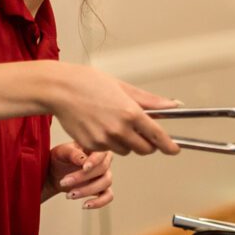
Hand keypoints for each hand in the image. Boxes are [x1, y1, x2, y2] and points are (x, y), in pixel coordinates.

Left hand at [43, 143, 113, 208]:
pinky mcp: (102, 189)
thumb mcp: (61, 152)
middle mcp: (104, 161)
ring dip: (87, 190)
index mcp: (96, 148)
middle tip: (64, 182)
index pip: (102, 153)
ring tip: (69, 195)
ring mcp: (105, 175)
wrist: (55, 173)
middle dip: (82, 177)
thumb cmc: (60, 158)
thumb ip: (72, 153)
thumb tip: (84, 160)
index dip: (95, 160)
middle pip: (103, 169)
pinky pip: (108, 196)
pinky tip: (85, 205)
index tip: (84, 167)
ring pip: (106, 183)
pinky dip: (99, 202)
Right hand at [48, 63, 182, 156]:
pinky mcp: (92, 145)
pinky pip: (109, 149)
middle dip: (148, 144)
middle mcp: (119, 129)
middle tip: (143, 133)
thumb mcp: (123, 87)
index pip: (157, 135)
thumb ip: (149, 101)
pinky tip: (101, 126)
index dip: (168, 145)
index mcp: (130, 112)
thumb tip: (173, 105)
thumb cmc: (88, 83)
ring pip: (126, 150)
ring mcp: (104, 139)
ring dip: (127, 143)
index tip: (174, 149)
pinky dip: (110, 142)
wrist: (59, 90)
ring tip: (115, 123)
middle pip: (144, 149)